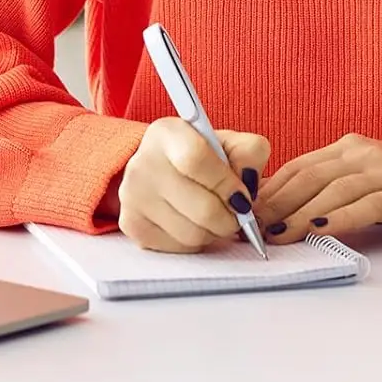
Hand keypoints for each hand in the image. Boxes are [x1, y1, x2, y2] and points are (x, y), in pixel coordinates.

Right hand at [111, 117, 270, 252]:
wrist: (162, 167)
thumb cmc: (203, 155)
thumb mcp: (230, 142)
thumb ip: (249, 153)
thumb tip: (248, 182)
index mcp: (168, 133)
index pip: (196, 160)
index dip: (226, 183)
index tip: (243, 196)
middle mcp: (142, 162)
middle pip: (200, 208)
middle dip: (229, 218)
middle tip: (237, 214)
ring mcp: (132, 196)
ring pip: (192, 234)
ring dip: (214, 232)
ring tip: (215, 217)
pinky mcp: (132, 225)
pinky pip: (178, 248)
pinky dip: (195, 243)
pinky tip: (194, 224)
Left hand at [253, 134, 381, 243]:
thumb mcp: (366, 181)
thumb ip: (331, 188)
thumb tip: (282, 211)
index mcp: (349, 147)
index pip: (299, 166)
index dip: (270, 189)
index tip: (246, 213)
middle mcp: (364, 152)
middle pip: (310, 176)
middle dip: (277, 203)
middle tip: (253, 228)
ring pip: (334, 190)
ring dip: (302, 214)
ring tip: (278, 235)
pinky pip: (368, 204)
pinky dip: (342, 217)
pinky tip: (322, 229)